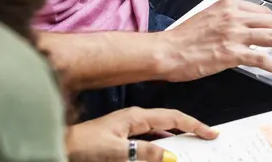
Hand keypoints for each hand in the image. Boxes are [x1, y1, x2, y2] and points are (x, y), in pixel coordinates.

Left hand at [66, 107, 217, 161]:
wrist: (61, 146)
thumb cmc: (83, 145)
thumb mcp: (117, 151)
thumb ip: (145, 152)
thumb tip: (169, 156)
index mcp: (136, 116)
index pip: (173, 117)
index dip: (194, 124)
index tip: (210, 132)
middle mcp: (134, 119)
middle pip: (169, 123)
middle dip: (187, 130)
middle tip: (204, 139)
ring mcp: (129, 128)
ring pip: (159, 133)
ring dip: (173, 140)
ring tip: (187, 148)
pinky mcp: (123, 138)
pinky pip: (149, 140)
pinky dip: (160, 146)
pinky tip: (163, 154)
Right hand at [159, 0, 271, 81]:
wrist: (166, 51)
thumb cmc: (184, 38)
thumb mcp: (210, 17)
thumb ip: (231, 19)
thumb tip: (252, 28)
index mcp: (229, 5)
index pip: (266, 11)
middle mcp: (234, 16)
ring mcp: (233, 34)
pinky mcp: (230, 53)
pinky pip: (261, 57)